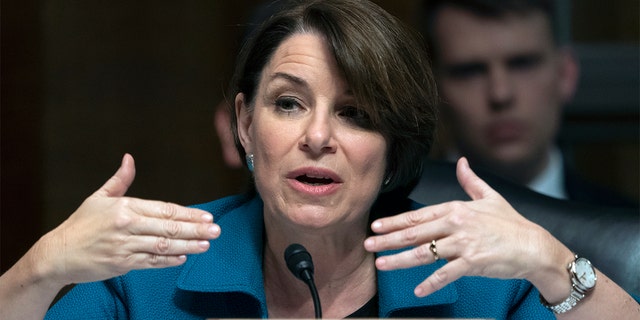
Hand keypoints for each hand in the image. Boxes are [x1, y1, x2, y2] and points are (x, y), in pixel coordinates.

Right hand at [36, 154, 220, 285]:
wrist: (58, 253)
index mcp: (126, 207)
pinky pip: (151, 262)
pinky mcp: (122, 264)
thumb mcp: (99, 197)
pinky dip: (168, 261)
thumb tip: (129, 158)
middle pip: (169, 228)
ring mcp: (125, 246)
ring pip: (164, 246)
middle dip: (196, 229)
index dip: (188, 214)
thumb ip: (120, 180)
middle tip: (216, 230)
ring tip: (206, 244)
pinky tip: (184, 257)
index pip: (165, 210)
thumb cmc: (80, 225)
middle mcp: (128, 226)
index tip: (207, 216)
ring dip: (188, 245)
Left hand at [364, 157, 557, 296]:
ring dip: (400, 259)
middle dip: (388, 239)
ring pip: (424, 253)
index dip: (395, 221)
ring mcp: (464, 244)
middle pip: (415, 233)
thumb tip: (461, 161)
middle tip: (368, 244)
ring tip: (381, 265)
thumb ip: (471, 181)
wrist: (534, 247)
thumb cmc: (512, 224)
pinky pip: (447, 274)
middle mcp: (457, 224)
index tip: (377, 226)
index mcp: (456, 209)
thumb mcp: (490, 197)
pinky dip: (432, 283)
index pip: (418, 216)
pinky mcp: (473, 262)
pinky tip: (418, 290)